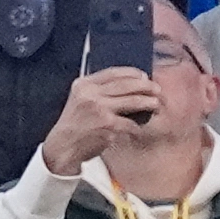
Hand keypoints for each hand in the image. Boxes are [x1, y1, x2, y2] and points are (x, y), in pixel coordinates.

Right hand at [39, 64, 158, 173]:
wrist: (63, 146)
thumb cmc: (75, 124)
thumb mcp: (80, 99)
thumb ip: (98, 90)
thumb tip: (130, 83)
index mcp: (84, 84)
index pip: (113, 72)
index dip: (131, 72)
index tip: (143, 75)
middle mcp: (91, 94)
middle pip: (126, 85)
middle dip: (145, 86)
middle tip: (157, 89)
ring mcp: (100, 110)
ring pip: (132, 101)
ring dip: (148, 102)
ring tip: (156, 103)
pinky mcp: (108, 126)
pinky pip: (130, 122)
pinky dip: (138, 125)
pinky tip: (141, 125)